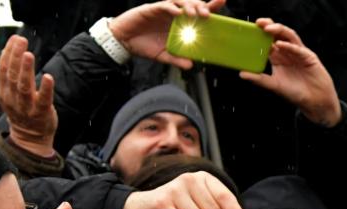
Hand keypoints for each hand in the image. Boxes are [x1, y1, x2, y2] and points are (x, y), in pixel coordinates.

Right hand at [0, 35, 57, 157]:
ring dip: (26, 70)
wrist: (30, 139)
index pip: (3, 70)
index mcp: (4, 93)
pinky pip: (43, 101)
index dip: (8, 53)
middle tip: (21, 41)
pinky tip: (49, 77)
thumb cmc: (23, 111)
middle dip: (15, 57)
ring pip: (24, 88)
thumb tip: (14, 48)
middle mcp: (13, 100)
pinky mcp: (42, 114)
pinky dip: (46, 89)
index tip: (14, 38)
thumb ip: (12, 74)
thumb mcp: (12, 94)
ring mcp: (27, 108)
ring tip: (29, 55)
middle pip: (12, 76)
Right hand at [108, 0, 225, 68]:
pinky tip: (177, 12)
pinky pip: (164, 5)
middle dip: (202, 6)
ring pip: (181, 1)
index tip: (222, 2)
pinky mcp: (153, 9)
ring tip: (194, 14)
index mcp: (180, 24)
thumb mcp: (163, 56)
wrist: (124, 42)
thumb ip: (177, 59)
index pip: (198, 13)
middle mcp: (175, 14)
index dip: (211, 7)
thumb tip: (191, 65)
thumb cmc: (144, 45)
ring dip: (189, 5)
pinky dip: (172, 7)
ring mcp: (164, 10)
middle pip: (193, 4)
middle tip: (207, 15)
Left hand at [239, 19, 340, 126]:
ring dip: (279, 30)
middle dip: (269, 26)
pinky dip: (289, 46)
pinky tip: (280, 44)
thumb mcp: (274, 85)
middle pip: (278, 34)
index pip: (268, 42)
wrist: (314, 101)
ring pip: (289, 36)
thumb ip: (259, 79)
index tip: (250, 31)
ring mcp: (299, 53)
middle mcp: (288, 52)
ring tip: (268, 29)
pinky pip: (298, 49)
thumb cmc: (296, 93)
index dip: (260, 35)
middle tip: (258, 23)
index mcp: (278, 58)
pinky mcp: (308, 57)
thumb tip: (241, 74)